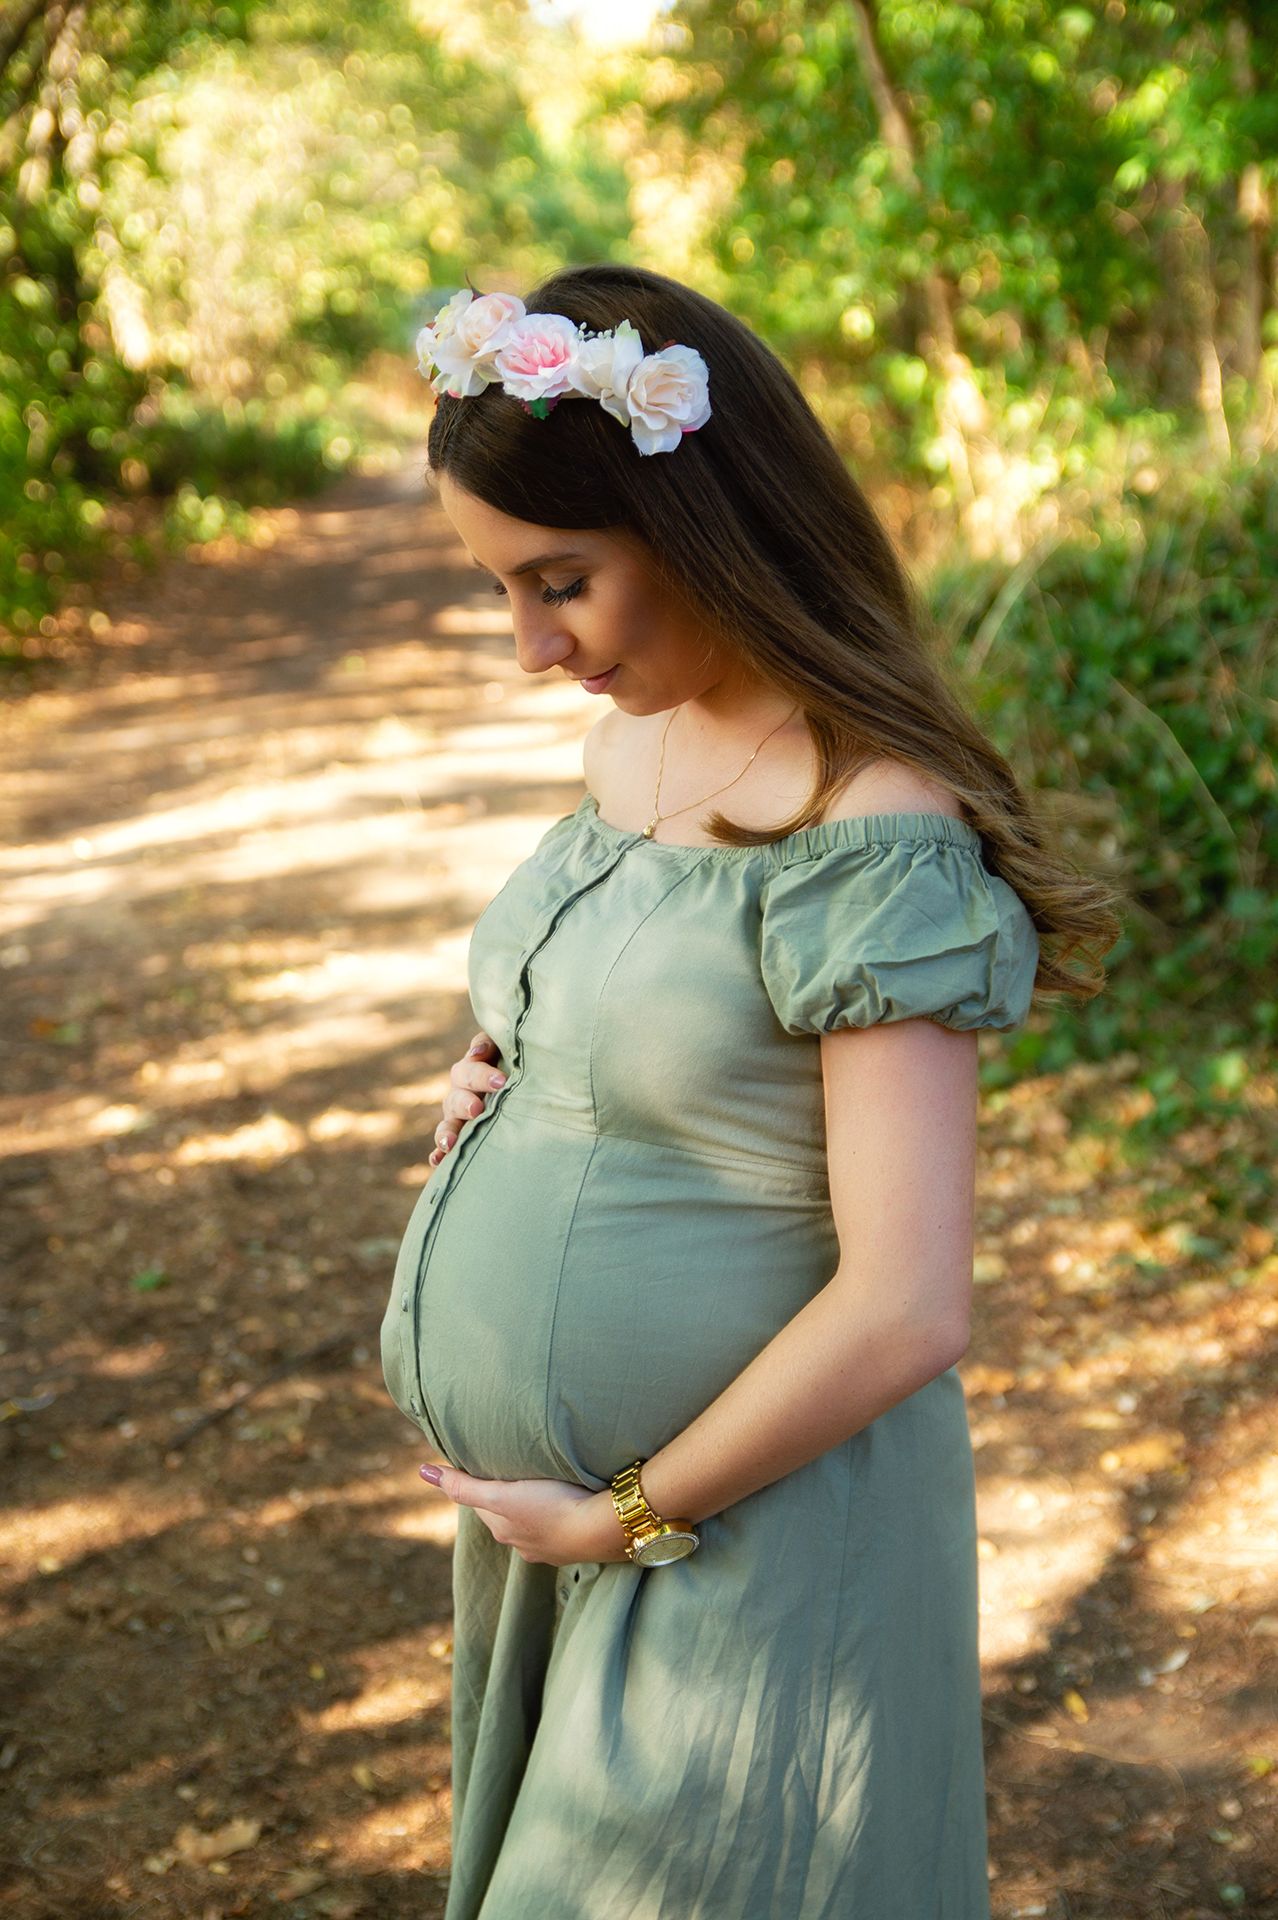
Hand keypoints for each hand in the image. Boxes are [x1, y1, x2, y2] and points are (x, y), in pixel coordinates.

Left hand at [419, 1462, 631, 1565]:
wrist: (602, 1529)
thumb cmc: (551, 1507)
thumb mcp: (501, 1495)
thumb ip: (463, 1486)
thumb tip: (422, 1471)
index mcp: (502, 1529)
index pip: (481, 1501)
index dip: (480, 1479)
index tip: (485, 1459)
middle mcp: (522, 1543)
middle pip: (507, 1511)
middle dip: (507, 1492)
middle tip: (514, 1466)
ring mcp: (550, 1546)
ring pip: (532, 1519)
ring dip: (533, 1503)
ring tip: (541, 1481)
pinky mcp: (575, 1543)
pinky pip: (558, 1523)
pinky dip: (556, 1511)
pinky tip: (566, 1501)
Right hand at [428, 1029, 505, 1168]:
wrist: (519, 1084)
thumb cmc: (516, 1062)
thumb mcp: (506, 1049)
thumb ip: (492, 1044)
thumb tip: (477, 1053)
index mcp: (472, 1069)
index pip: (471, 1070)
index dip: (482, 1075)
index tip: (501, 1082)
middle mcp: (461, 1092)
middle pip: (456, 1097)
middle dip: (465, 1103)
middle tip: (477, 1109)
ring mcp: (457, 1116)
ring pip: (447, 1123)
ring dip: (446, 1133)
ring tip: (449, 1143)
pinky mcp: (457, 1136)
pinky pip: (443, 1147)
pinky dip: (439, 1153)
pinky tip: (438, 1161)